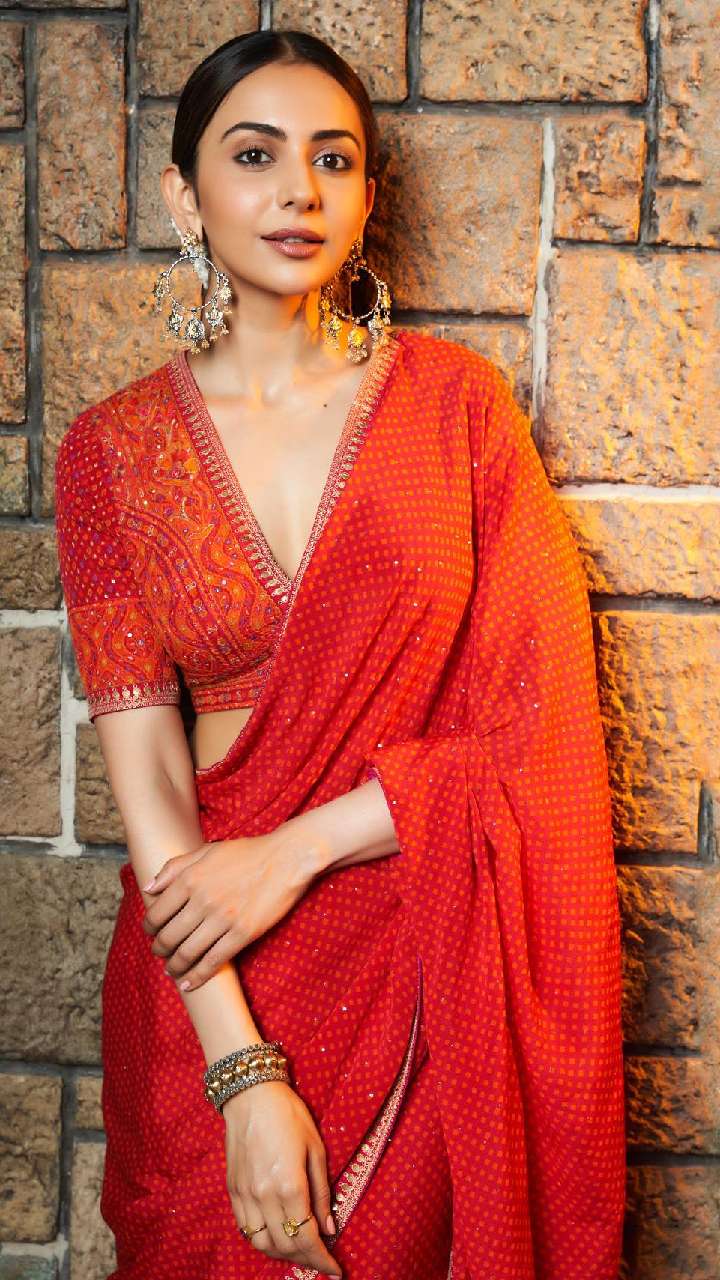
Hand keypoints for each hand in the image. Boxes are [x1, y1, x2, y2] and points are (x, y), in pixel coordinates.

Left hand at [141, 833, 316, 989]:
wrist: (287, 858)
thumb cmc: (248, 853)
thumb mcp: (207, 850)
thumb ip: (174, 867)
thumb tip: (148, 888)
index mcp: (190, 879)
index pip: (157, 913)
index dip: (149, 928)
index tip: (152, 932)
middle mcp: (202, 900)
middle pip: (169, 937)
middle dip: (159, 949)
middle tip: (159, 952)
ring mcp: (222, 919)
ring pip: (187, 953)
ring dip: (174, 967)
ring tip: (172, 970)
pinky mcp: (242, 934)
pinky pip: (213, 962)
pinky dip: (197, 977)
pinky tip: (188, 984)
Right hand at [224, 1079, 341, 1277]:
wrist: (251, 1094)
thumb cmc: (289, 1115)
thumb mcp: (316, 1149)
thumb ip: (322, 1192)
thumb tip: (329, 1228)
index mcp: (290, 1185)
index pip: (308, 1238)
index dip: (322, 1260)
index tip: (335, 1270)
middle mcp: (265, 1196)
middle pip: (285, 1246)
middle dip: (306, 1260)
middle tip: (321, 1260)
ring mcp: (245, 1195)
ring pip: (262, 1244)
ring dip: (283, 1254)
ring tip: (300, 1250)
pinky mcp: (232, 1191)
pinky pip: (246, 1228)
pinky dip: (262, 1240)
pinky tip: (276, 1235)